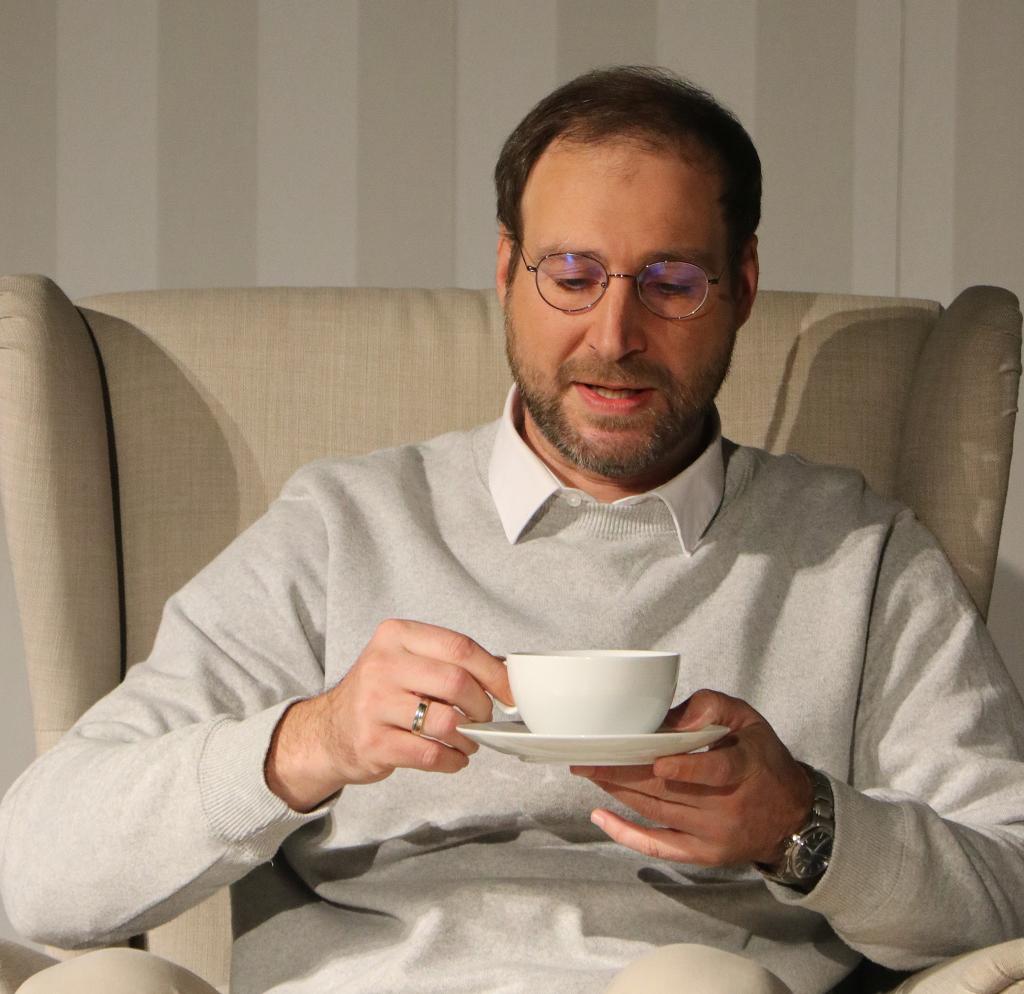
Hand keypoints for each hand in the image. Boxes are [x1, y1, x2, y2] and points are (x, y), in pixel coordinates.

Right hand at [265, 619, 512, 810]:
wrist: (327, 731)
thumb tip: (505, 673)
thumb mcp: (405, 662)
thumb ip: (447, 661)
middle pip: (456, 682)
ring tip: (468, 740)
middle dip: (482, 706)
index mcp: (396, 636)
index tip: (510, 692)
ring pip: (446, 721)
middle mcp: (382, 665)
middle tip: (484, 718)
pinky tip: (454, 757)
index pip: (459, 647)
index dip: (494, 672)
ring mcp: (374, 705)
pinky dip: (452, 759)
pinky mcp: (373, 743)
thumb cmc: (379, 694)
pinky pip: (430, 754)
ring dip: (469, 737)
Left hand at [570, 689, 811, 865]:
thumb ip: (712, 707)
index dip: (686, 768)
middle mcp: (728, 807)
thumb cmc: (762, 759)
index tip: (657, 760)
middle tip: (587, 757)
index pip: (716, 771)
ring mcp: (713, 835)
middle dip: (623, 772)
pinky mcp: (702, 855)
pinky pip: (658, 847)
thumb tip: (673, 719)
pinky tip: (600, 816)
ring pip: (657, 812)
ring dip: (618, 792)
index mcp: (744, 769)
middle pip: (669, 791)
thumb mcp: (748, 720)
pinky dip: (626, 834)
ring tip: (589, 772)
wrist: (792, 816)